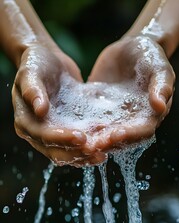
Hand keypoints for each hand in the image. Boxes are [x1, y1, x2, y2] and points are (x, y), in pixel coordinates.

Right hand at [12, 44, 105, 166]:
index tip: (80, 137)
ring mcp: (53, 131)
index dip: (60, 138)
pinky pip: (76, 143)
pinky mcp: (66, 128)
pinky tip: (103, 146)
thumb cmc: (37, 64)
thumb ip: (32, 90)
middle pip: (55, 150)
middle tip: (95, 152)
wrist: (50, 61)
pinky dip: (88, 146)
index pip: (42, 135)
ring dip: (83, 155)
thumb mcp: (31, 72)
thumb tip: (39, 110)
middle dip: (75, 153)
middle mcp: (37, 131)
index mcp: (25, 121)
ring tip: (102, 155)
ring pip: (67, 151)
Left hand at [88, 35, 174, 147]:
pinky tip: (70, 128)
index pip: (141, 130)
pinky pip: (92, 120)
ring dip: (93, 139)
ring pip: (104, 133)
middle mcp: (132, 119)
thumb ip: (161, 85)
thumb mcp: (158, 66)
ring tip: (78, 142)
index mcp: (149, 113)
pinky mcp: (100, 109)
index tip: (114, 135)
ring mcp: (115, 116)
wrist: (129, 47)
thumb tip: (160, 106)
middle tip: (91, 146)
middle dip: (107, 143)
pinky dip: (83, 126)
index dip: (130, 135)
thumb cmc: (148, 55)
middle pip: (121, 138)